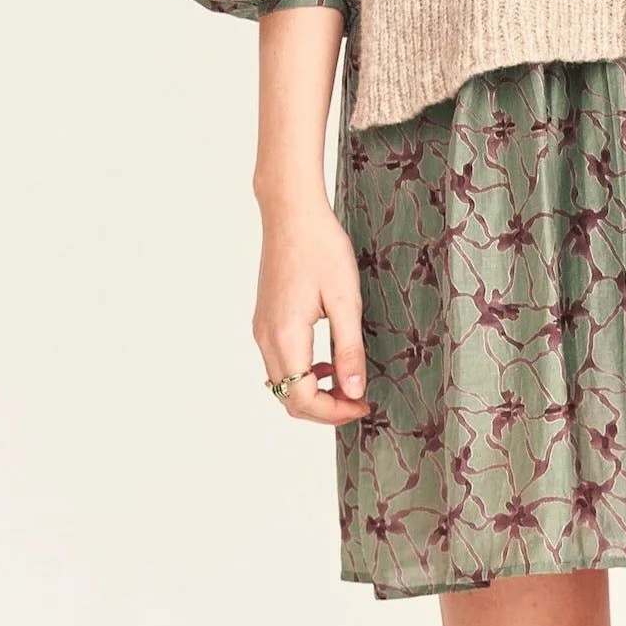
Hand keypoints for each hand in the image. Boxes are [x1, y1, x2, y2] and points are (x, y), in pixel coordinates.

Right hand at [254, 192, 373, 425]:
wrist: (291, 213)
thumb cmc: (320, 248)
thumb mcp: (346, 300)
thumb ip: (349, 350)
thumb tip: (354, 392)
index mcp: (286, 337)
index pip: (302, 399)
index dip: (334, 412)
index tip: (364, 405)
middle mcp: (266, 339)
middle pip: (288, 399)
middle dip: (324, 409)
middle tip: (359, 400)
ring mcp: (262, 330)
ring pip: (282, 384)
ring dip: (313, 393)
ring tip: (347, 381)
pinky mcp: (265, 321)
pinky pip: (280, 364)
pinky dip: (303, 374)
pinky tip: (328, 360)